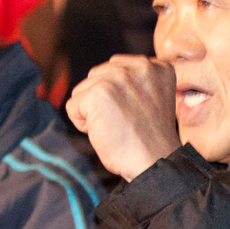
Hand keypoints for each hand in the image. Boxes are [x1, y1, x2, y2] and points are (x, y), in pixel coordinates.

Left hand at [65, 54, 180, 179]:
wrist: (155, 162)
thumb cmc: (151, 140)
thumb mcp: (151, 99)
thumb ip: (133, 83)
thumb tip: (100, 79)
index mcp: (157, 67)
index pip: (116, 68)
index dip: (116, 95)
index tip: (134, 113)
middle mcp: (140, 66)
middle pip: (97, 76)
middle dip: (101, 101)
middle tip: (124, 122)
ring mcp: (118, 78)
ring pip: (83, 90)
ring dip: (91, 112)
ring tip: (116, 127)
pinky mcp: (99, 93)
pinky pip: (72, 106)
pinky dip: (82, 124)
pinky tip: (104, 132)